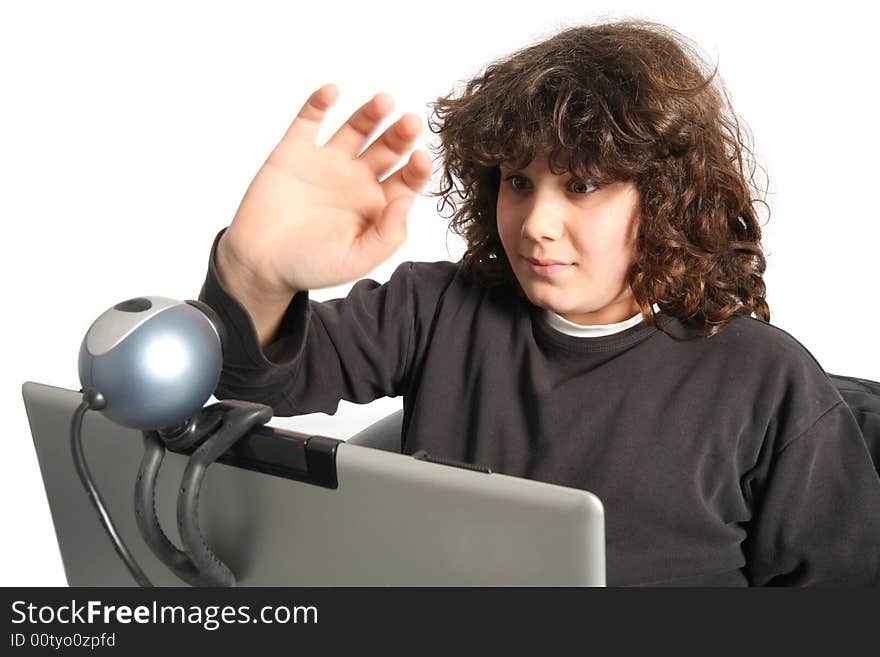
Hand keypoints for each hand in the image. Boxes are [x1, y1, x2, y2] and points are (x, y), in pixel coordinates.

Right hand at [221, 84, 432, 293]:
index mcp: (376, 205)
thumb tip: (407, 201)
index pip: (407, 180)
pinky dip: (319, 104)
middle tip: (411, 123)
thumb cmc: (310, 266)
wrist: (260, 263)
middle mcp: (356, 179)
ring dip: (370, 114)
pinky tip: (332, 92)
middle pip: (388, 149)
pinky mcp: (295, 152)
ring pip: (355, 129)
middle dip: (401, 135)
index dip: (417, 169)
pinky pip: (309, 121)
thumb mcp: (355, 260)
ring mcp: (327, 162)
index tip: (421, 159)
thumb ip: (386, 235)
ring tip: (384, 101)